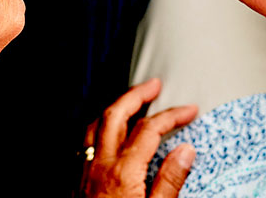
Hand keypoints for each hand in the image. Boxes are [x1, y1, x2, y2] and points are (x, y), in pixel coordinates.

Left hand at [82, 79, 196, 197]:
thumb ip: (170, 181)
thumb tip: (186, 151)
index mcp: (123, 171)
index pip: (149, 130)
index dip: (172, 115)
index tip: (188, 111)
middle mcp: (101, 165)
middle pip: (116, 115)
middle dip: (136, 95)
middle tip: (153, 85)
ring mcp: (85, 171)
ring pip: (96, 124)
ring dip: (115, 107)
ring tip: (130, 100)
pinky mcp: (77, 180)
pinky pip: (86, 141)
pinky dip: (99, 126)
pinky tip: (107, 130)